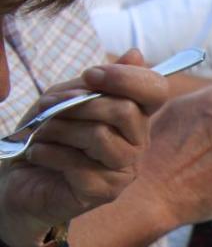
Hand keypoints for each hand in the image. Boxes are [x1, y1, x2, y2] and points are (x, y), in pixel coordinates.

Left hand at [0, 50, 166, 246]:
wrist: (20, 176)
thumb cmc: (46, 136)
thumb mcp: (65, 98)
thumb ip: (97, 83)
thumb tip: (136, 54)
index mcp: (133, 116)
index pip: (156, 91)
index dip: (127, 78)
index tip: (90, 75)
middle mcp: (136, 143)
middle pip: (126, 112)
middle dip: (79, 105)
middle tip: (49, 109)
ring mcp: (124, 169)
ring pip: (101, 137)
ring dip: (59, 129)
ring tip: (40, 134)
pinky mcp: (105, 192)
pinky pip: (80, 165)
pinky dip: (49, 154)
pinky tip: (38, 155)